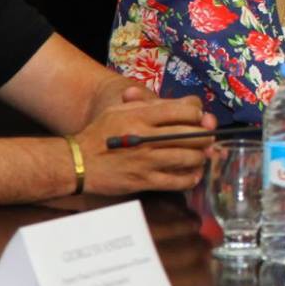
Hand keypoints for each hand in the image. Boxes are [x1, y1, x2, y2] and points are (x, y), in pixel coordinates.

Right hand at [79, 93, 214, 196]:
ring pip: (189, 158)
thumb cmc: (100, 133)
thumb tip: (181, 105)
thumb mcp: (119, 109)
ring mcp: (146, 161)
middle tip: (207, 138)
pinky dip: (190, 178)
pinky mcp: (144, 181)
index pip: (184, 110)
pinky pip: (177, 181)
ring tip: (200, 155)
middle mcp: (146, 137)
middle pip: (192, 134)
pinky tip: (193, 174)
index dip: (197, 114)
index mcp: (141, 115)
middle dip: (205, 136)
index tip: (198, 118)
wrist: (77, 163)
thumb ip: (148, 104)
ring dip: (200, 156)